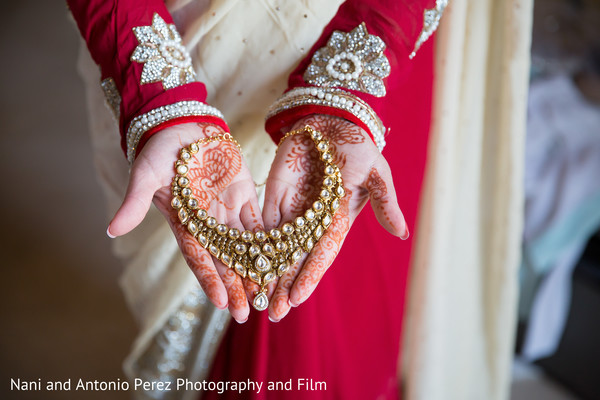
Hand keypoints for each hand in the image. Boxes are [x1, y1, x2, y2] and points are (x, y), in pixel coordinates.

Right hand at [107, 122, 262, 322]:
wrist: (181, 125)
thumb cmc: (159, 150)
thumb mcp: (145, 176)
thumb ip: (135, 203)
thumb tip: (111, 230)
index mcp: (185, 223)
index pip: (199, 259)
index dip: (210, 281)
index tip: (222, 304)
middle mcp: (209, 223)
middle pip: (226, 260)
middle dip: (236, 286)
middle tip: (249, 313)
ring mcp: (228, 211)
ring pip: (246, 246)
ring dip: (256, 269)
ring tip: (268, 294)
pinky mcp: (244, 195)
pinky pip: (259, 221)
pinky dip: (270, 239)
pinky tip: (282, 258)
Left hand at [262, 114, 408, 320]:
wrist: (330, 120)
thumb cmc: (357, 145)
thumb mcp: (376, 171)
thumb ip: (385, 202)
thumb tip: (402, 234)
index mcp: (338, 219)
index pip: (322, 253)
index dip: (310, 275)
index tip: (297, 298)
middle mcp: (313, 221)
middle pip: (296, 257)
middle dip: (285, 284)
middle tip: (272, 312)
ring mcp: (292, 210)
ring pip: (276, 247)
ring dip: (267, 272)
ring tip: (256, 297)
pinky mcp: (274, 196)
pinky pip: (262, 224)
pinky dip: (253, 244)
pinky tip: (241, 263)